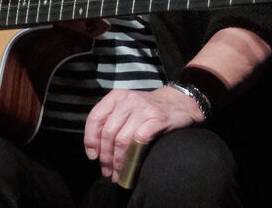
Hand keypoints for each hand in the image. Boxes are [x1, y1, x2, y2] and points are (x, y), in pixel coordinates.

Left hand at [83, 86, 204, 182]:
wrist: (180, 101)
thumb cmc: (148, 109)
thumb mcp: (126, 107)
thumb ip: (111, 122)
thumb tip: (95, 150)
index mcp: (116, 97)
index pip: (95, 118)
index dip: (91, 140)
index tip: (93, 156)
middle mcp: (127, 101)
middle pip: (108, 133)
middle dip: (105, 157)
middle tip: (107, 172)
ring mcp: (143, 109)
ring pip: (121, 140)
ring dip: (118, 161)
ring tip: (118, 174)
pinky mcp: (157, 119)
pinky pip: (139, 141)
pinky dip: (133, 157)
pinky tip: (132, 167)